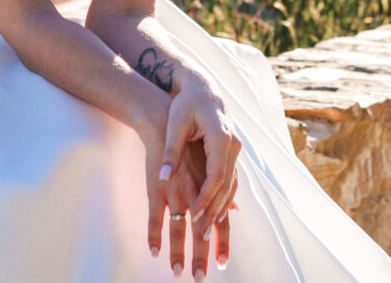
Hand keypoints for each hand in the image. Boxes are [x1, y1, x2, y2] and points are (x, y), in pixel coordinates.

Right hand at [150, 139, 236, 277]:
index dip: (222, 243)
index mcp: (209, 188)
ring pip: (178, 229)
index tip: (222, 263)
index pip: (220, 221)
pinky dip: (154, 236)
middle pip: (200, 231)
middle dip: (201, 256)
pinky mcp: (156, 189)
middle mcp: (195, 193)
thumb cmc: (189, 145)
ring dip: (177, 252)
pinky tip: (154, 251)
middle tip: (200, 278)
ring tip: (177, 271)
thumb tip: (235, 212)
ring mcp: (175, 192)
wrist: (163, 123)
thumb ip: (221, 191)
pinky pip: (154, 218)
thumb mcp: (209, 165)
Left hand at [161, 80, 241, 236]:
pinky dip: (224, 198)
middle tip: (201, 234)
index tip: (195, 215)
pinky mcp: (231, 153)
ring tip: (208, 231)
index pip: (216, 175)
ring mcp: (235, 149)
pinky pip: (230, 180)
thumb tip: (163, 179)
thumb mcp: (175, 124)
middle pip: (226, 185)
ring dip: (221, 208)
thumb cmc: (186, 103)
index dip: (206, 197)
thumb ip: (171, 151)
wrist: (203, 88)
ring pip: (231, 185)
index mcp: (221, 138)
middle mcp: (233, 145)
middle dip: (214, 210)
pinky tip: (217, 214)